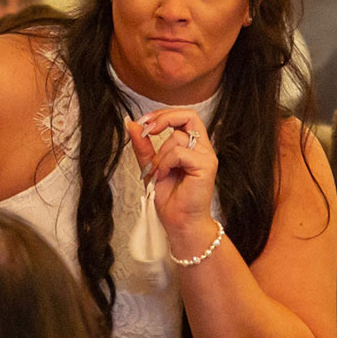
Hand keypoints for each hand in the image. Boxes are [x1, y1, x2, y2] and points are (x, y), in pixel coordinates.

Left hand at [125, 108, 218, 247]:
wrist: (179, 223)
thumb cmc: (170, 199)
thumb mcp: (151, 166)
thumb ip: (143, 145)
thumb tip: (130, 123)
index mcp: (192, 146)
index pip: (184, 116)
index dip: (164, 114)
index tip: (143, 123)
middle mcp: (203, 148)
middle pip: (188, 115)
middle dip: (163, 119)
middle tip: (146, 130)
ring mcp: (207, 156)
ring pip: (177, 137)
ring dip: (160, 154)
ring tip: (158, 173)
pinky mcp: (206, 166)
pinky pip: (179, 152)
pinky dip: (165, 163)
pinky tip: (164, 176)